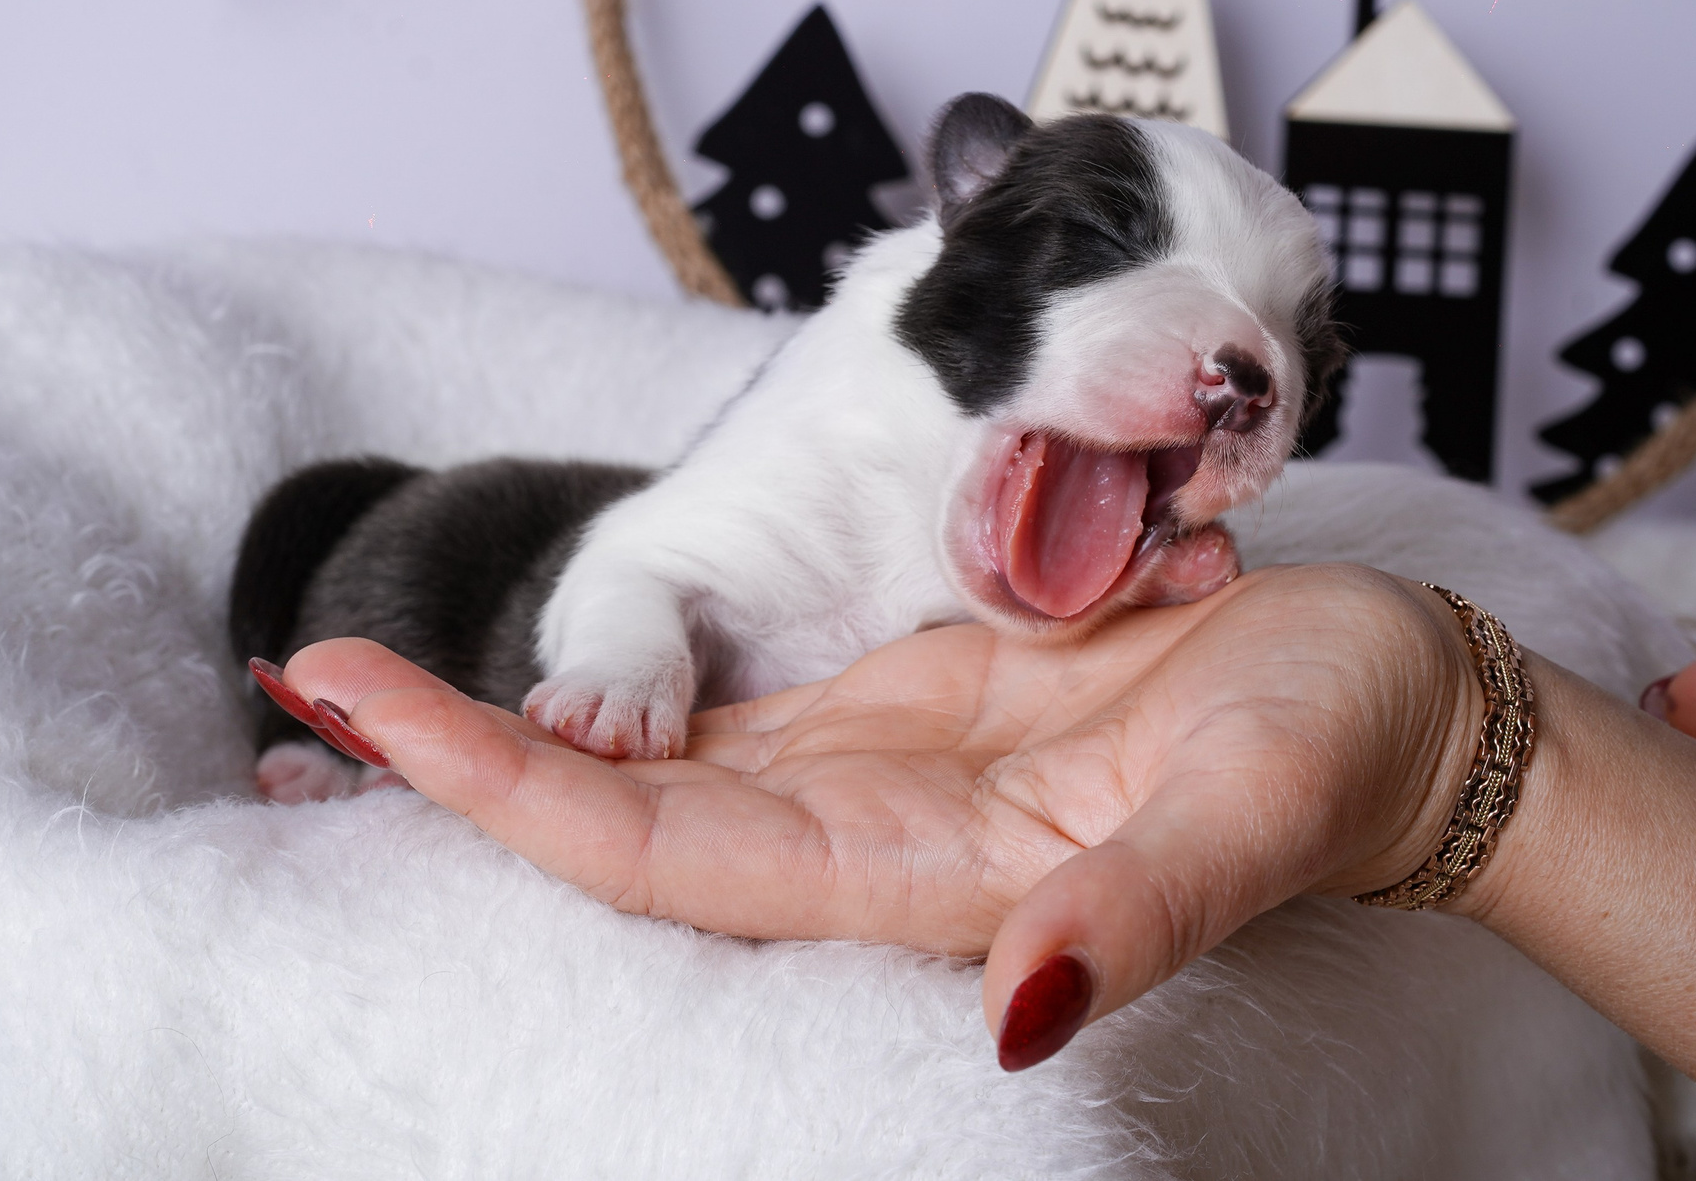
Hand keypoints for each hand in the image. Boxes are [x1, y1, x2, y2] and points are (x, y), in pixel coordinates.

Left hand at [276, 562, 1480, 1066]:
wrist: (1388, 714)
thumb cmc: (1331, 751)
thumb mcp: (1249, 817)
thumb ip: (1135, 918)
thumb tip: (1024, 1015)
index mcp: (920, 875)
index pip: (664, 849)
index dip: (513, 790)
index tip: (372, 720)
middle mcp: (867, 841)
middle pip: (621, 814)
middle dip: (459, 759)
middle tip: (307, 684)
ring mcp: (876, 777)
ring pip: (658, 766)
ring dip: (516, 731)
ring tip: (370, 688)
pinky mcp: (907, 715)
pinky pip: (733, 714)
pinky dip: (625, 694)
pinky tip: (545, 680)